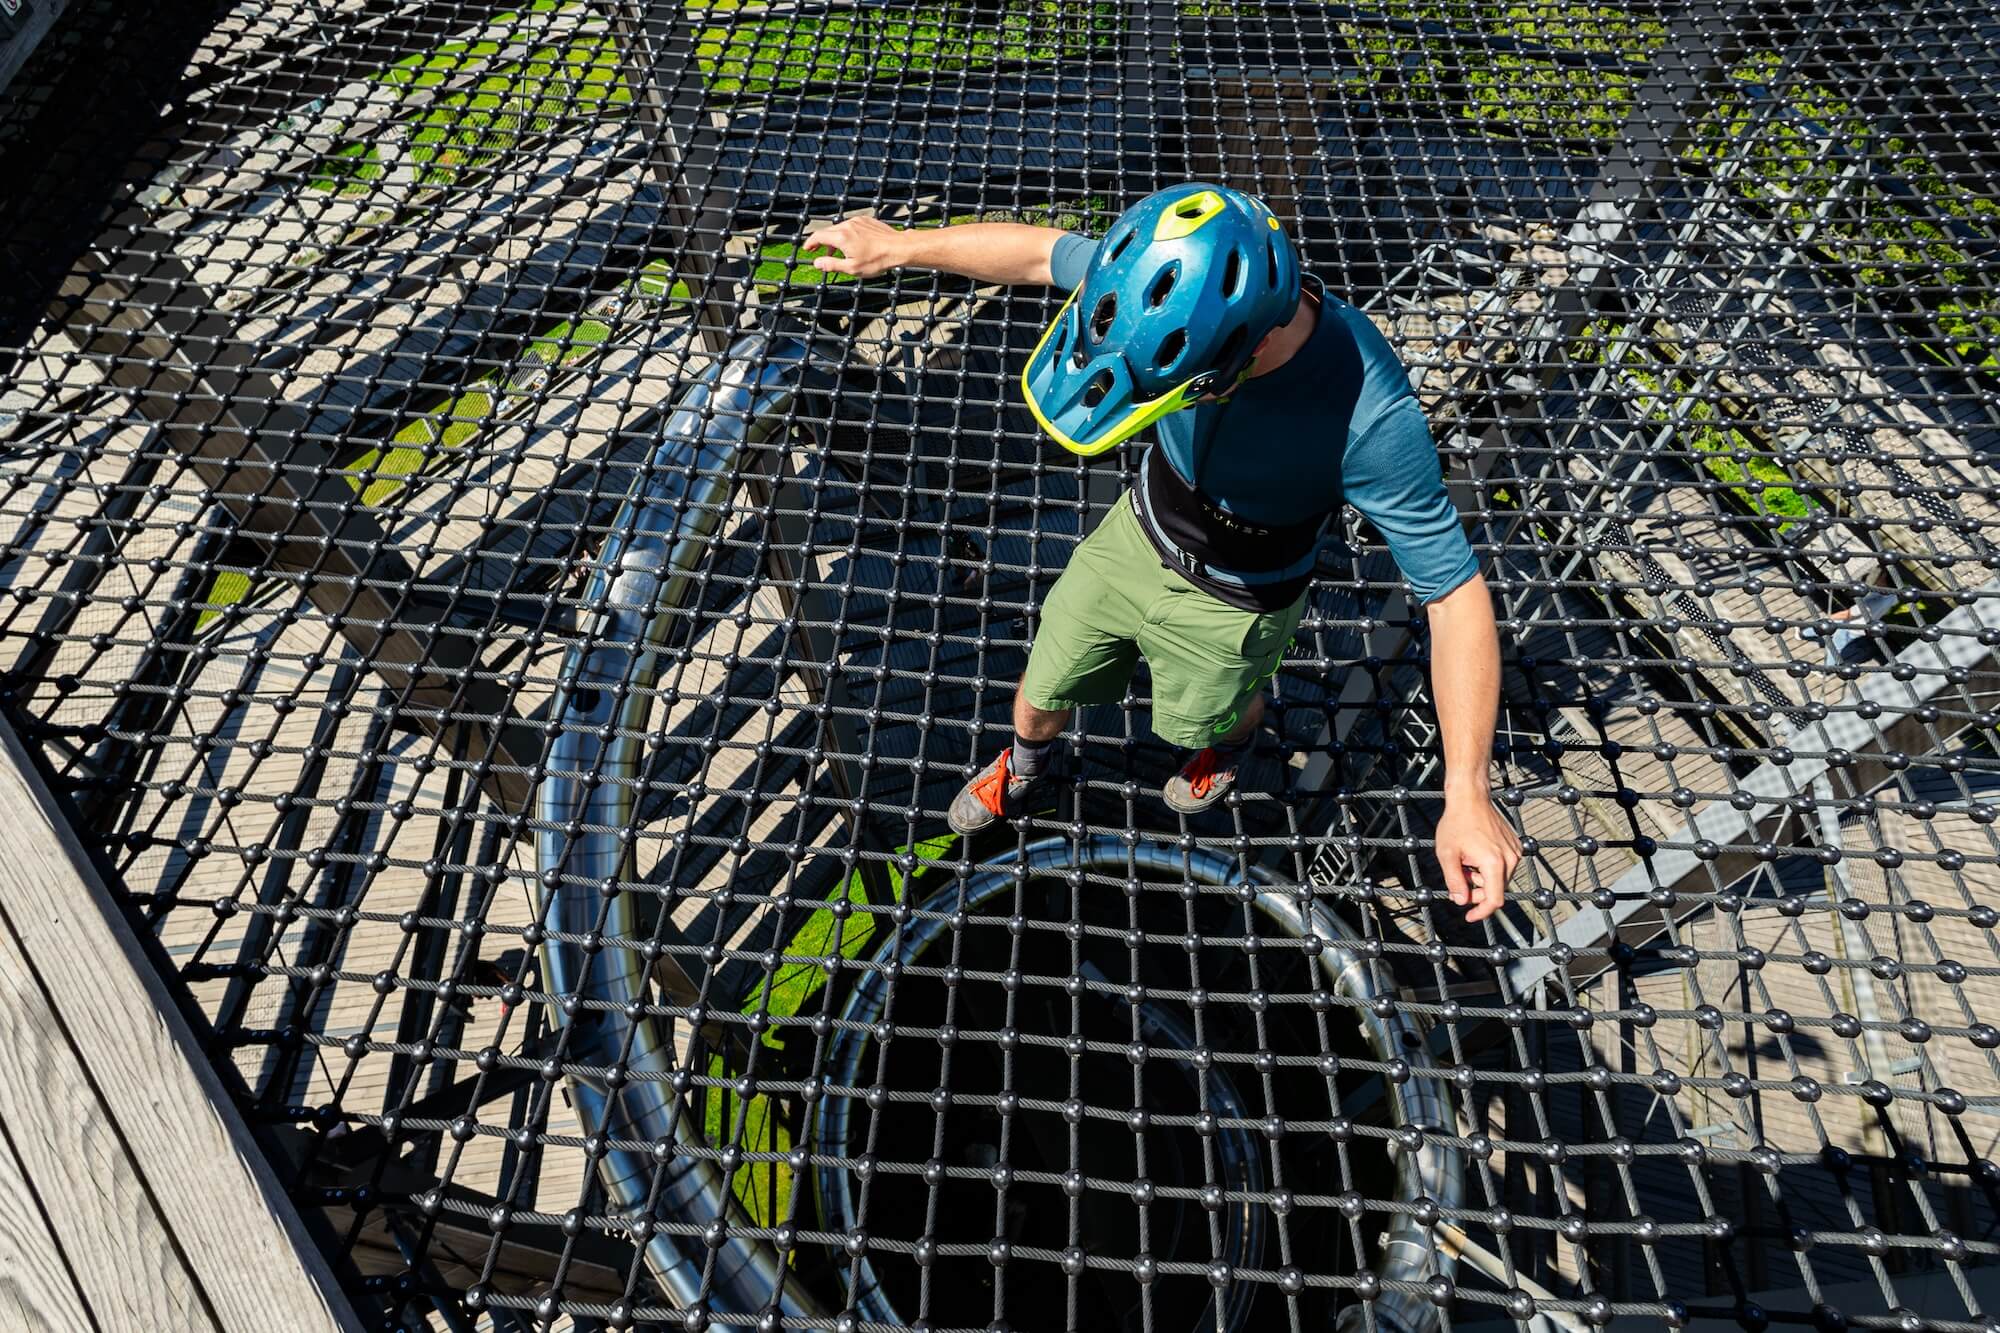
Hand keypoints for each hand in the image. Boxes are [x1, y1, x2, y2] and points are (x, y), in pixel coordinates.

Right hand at [801, 215, 907, 277]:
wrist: (898, 248)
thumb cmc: (877, 260)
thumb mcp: (851, 268)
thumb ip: (831, 264)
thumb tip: (817, 263)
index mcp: (841, 237)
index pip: (818, 236)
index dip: (810, 243)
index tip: (807, 248)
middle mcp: (847, 225)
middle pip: (827, 231)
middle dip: (820, 241)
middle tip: (816, 250)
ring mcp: (857, 221)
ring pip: (839, 228)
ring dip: (833, 238)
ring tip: (835, 251)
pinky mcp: (866, 220)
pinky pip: (851, 226)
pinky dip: (845, 233)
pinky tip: (850, 244)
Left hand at [1435, 791, 1520, 922]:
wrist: (1470, 798)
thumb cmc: (1457, 823)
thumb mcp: (1447, 854)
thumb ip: (1454, 881)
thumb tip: (1461, 901)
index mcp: (1494, 863)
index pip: (1494, 900)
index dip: (1481, 912)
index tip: (1469, 916)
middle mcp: (1510, 858)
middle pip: (1497, 890)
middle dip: (1477, 892)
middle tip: (1458, 881)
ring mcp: (1514, 851)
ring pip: (1499, 879)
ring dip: (1481, 879)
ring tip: (1465, 863)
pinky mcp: (1515, 846)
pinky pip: (1503, 866)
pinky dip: (1488, 868)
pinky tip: (1474, 855)